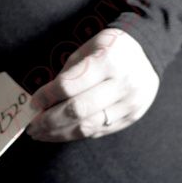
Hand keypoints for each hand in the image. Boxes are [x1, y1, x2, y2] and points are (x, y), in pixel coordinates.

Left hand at [25, 27, 159, 141]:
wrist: (149, 53)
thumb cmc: (111, 48)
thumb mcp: (88, 49)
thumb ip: (68, 74)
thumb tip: (43, 103)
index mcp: (108, 60)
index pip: (69, 86)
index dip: (47, 97)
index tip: (33, 104)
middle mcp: (122, 84)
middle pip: (78, 110)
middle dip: (50, 121)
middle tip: (32, 126)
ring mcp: (129, 104)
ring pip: (88, 126)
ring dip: (60, 133)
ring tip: (42, 134)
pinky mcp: (132, 117)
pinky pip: (99, 131)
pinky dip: (77, 134)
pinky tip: (62, 133)